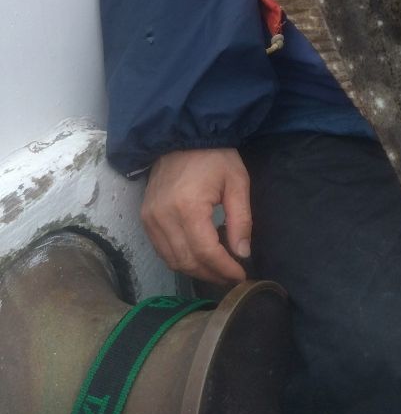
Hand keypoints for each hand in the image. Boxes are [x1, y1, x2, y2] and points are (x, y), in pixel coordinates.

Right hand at [141, 148, 251, 284]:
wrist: (182, 136)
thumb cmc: (214, 156)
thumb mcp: (237, 182)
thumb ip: (241, 219)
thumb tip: (242, 253)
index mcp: (188, 207)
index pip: (206, 252)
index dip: (224, 269)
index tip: (240, 276)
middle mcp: (163, 217)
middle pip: (187, 261)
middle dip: (211, 274)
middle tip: (230, 277)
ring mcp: (150, 218)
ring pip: (172, 260)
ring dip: (195, 270)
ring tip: (217, 271)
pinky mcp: (145, 218)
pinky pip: (161, 249)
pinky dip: (180, 259)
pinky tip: (198, 256)